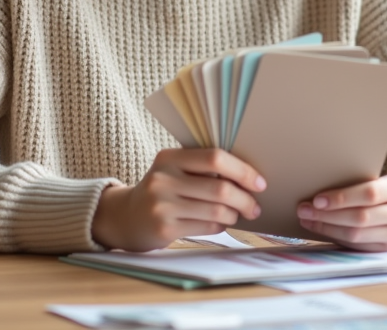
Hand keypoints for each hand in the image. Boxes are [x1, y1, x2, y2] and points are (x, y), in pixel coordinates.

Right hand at [91, 148, 265, 250]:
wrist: (126, 217)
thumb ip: (201, 166)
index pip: (215, 158)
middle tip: (255, 207)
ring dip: (234, 215)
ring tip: (237, 215)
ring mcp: (162, 205)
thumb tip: (249, 175)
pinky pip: (207, 226)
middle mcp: (163, 179)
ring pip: (217, 211)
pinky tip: (219, 223)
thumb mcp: (173, 170)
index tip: (259, 182)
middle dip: (245, 199)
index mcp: (169, 157)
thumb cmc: (162, 190)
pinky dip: (220, 226)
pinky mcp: (164, 229)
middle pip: (220, 188)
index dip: (242, 170)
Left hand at [296, 172, 386, 251]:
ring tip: (308, 219)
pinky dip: (337, 236)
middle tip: (304, 209)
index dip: (342, 198)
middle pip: (361, 217)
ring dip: (328, 227)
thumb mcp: (383, 178)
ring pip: (357, 235)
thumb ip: (360, 183)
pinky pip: (358, 245)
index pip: (370, 194)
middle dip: (328, 214)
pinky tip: (322, 228)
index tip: (317, 199)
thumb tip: (320, 190)